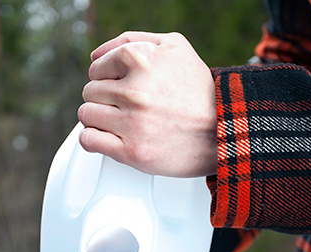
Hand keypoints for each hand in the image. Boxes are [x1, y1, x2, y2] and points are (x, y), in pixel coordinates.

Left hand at [78, 32, 216, 177]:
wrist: (225, 130)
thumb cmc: (200, 91)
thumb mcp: (174, 48)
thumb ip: (132, 41)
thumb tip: (96, 54)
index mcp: (141, 60)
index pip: (96, 67)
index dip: (108, 77)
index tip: (122, 87)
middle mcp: (135, 91)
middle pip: (90, 92)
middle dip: (105, 98)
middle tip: (127, 106)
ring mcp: (132, 123)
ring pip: (86, 115)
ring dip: (99, 119)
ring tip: (121, 122)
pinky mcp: (132, 152)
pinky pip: (89, 140)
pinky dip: (94, 139)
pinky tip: (111, 137)